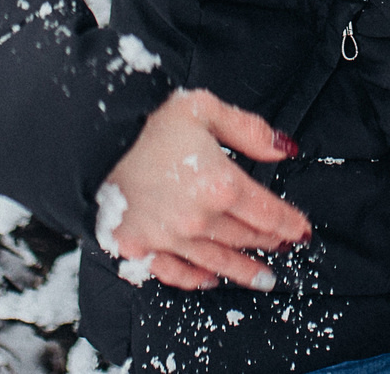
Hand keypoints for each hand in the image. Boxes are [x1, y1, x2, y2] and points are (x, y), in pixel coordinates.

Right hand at [97, 88, 311, 290]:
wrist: (88, 136)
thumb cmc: (147, 117)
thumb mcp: (205, 108)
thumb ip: (249, 131)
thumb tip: (285, 150)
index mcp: (220, 183)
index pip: (268, 213)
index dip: (289, 223)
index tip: (301, 230)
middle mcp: (198, 219)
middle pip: (245, 238)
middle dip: (268, 242)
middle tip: (282, 247)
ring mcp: (167, 238)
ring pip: (217, 262)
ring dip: (243, 271)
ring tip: (263, 279)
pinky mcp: (137, 247)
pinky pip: (175, 273)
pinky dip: (196, 279)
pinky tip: (209, 279)